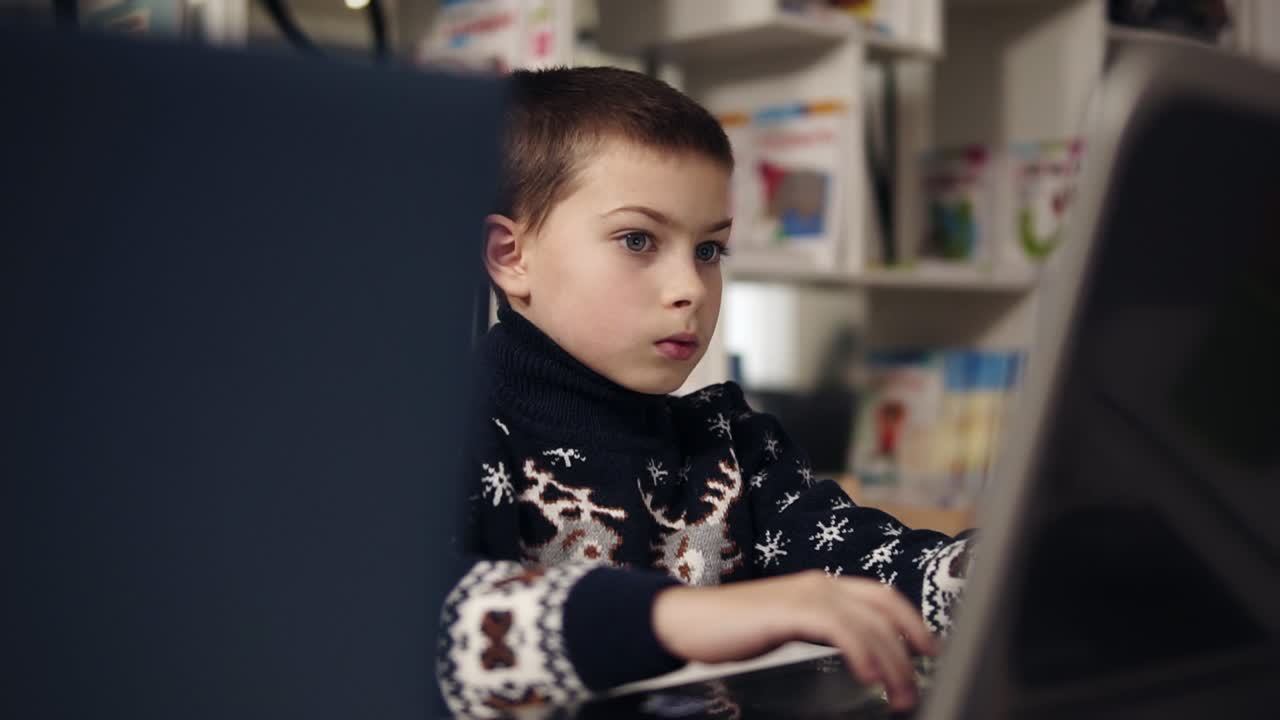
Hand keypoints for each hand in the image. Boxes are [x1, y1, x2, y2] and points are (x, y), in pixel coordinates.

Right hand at [651, 571, 935, 711]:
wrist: (687, 621)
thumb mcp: (789, 628)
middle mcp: (820, 583)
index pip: (881, 596)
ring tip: (899, 693)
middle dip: (909, 645)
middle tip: (919, 682)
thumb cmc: (733, 631)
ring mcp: (806, 594)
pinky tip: (868, 676)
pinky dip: (862, 652)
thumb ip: (821, 632)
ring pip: (868, 622)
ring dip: (891, 661)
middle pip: (884, 607)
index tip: (928, 651)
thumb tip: (856, 655)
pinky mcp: (790, 610)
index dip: (910, 621)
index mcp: (821, 586)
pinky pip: (840, 628)